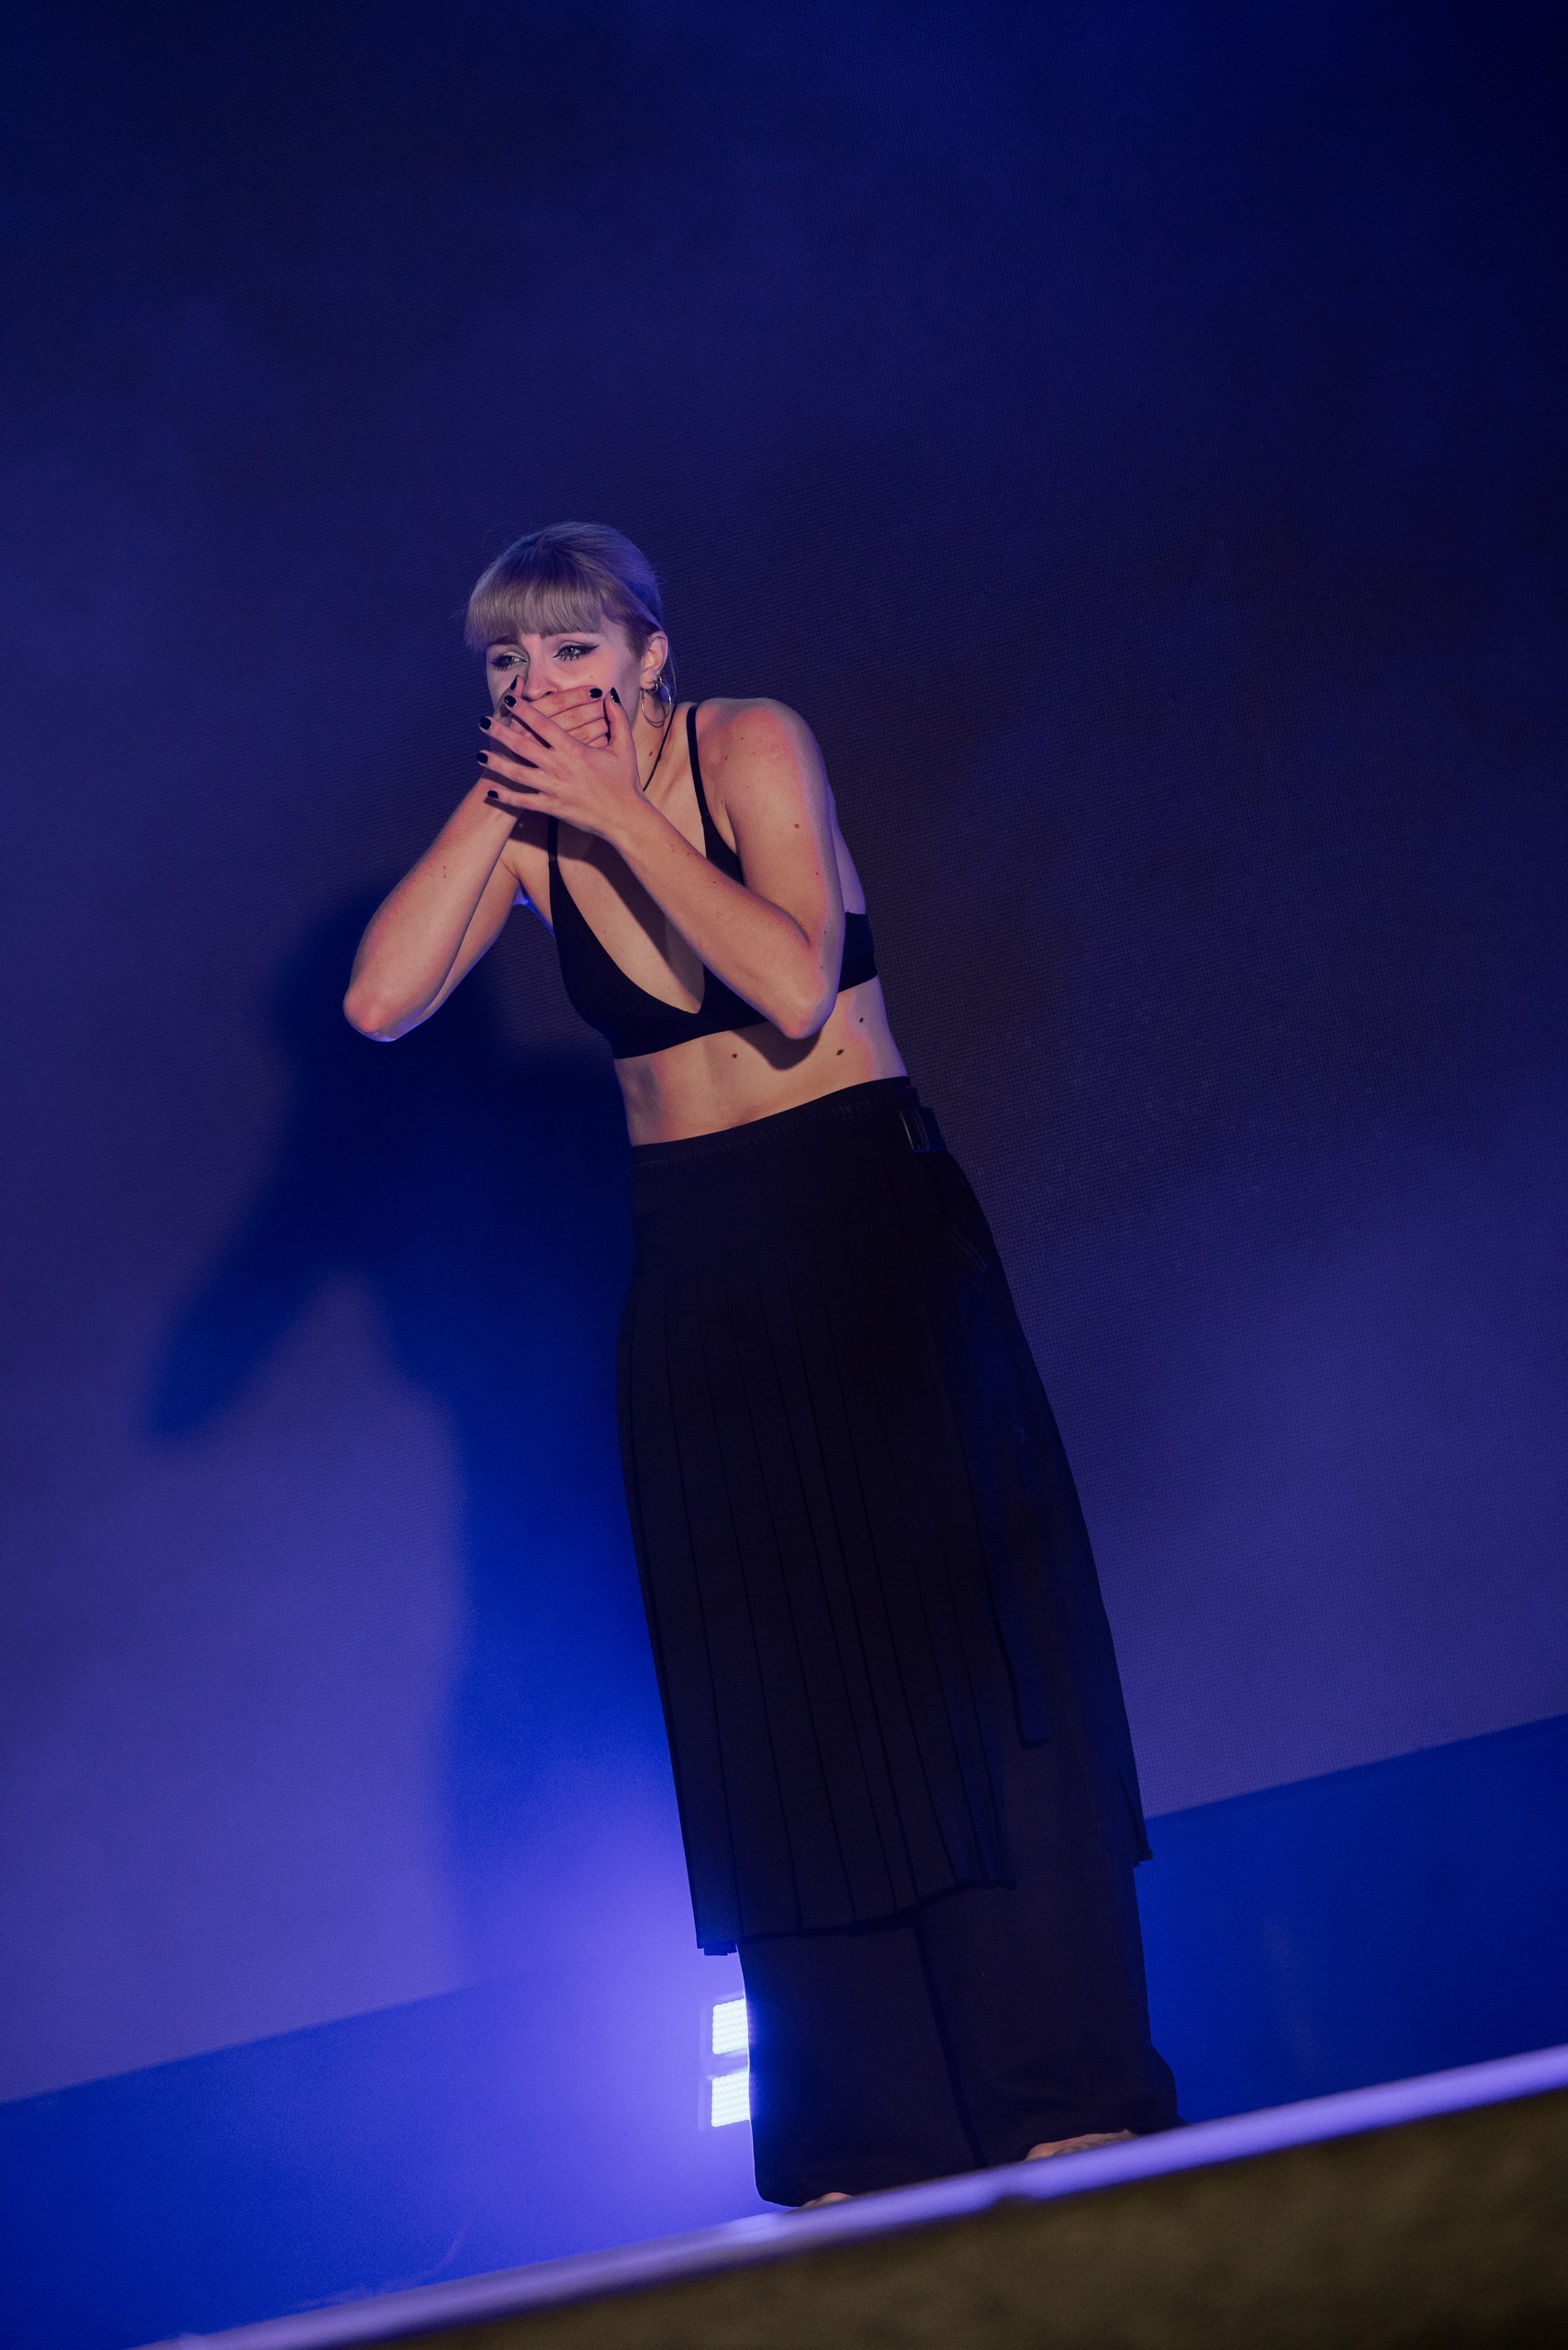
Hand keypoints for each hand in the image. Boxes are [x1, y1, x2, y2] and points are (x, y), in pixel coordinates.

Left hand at [477, 687, 643, 841]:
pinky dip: (507, 797)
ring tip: (478, 755)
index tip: (509, 700)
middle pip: (522, 746)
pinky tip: (491, 792)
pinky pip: (524, 801)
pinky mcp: (552, 807)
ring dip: (496, 764)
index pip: (543, 725)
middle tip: (483, 722)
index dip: (524, 711)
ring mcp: (553, 789)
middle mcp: (559, 767)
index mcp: (574, 750)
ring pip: (517, 773)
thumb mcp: (624, 747)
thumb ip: (617, 719)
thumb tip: (610, 695)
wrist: (625, 817)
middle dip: (500, 733)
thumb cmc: (625, 782)